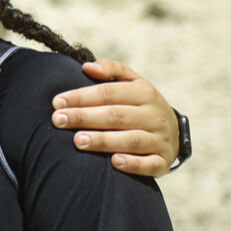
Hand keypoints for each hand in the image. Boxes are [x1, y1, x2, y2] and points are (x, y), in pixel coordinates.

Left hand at [50, 58, 178, 177]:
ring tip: (77, 141)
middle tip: (58, 120)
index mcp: (144, 92)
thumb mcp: (133, 83)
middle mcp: (154, 115)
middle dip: (84, 117)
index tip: (57, 102)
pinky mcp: (163, 161)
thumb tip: (87, 67)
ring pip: (130, 140)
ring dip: (103, 141)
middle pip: (115, 116)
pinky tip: (114, 162)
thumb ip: (112, 70)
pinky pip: (149, 164)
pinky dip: (133, 164)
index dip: (81, 97)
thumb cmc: (140, 105)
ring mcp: (160, 139)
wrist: (174, 133)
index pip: (108, 93)